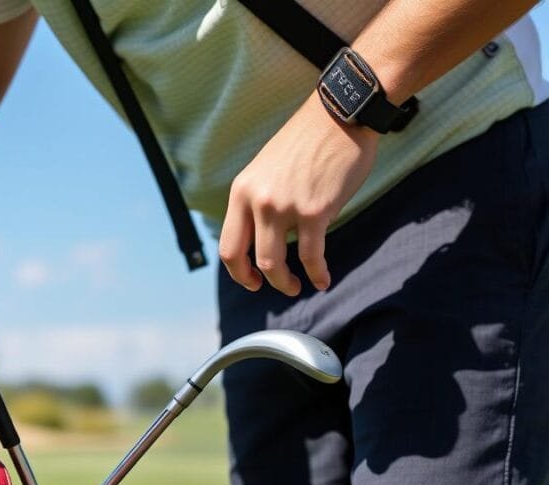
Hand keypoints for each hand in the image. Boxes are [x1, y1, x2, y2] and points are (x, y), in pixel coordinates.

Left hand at [218, 96, 379, 295]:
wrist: (341, 115)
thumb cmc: (308, 142)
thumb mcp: (266, 169)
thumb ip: (259, 199)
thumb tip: (260, 234)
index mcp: (242, 191)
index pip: (227, 245)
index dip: (236, 271)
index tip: (251, 278)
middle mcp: (257, 201)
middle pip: (244, 259)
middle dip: (255, 281)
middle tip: (270, 286)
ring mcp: (284, 207)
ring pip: (273, 263)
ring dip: (284, 283)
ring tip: (295, 286)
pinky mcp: (315, 211)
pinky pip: (312, 256)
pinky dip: (317, 274)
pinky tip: (323, 280)